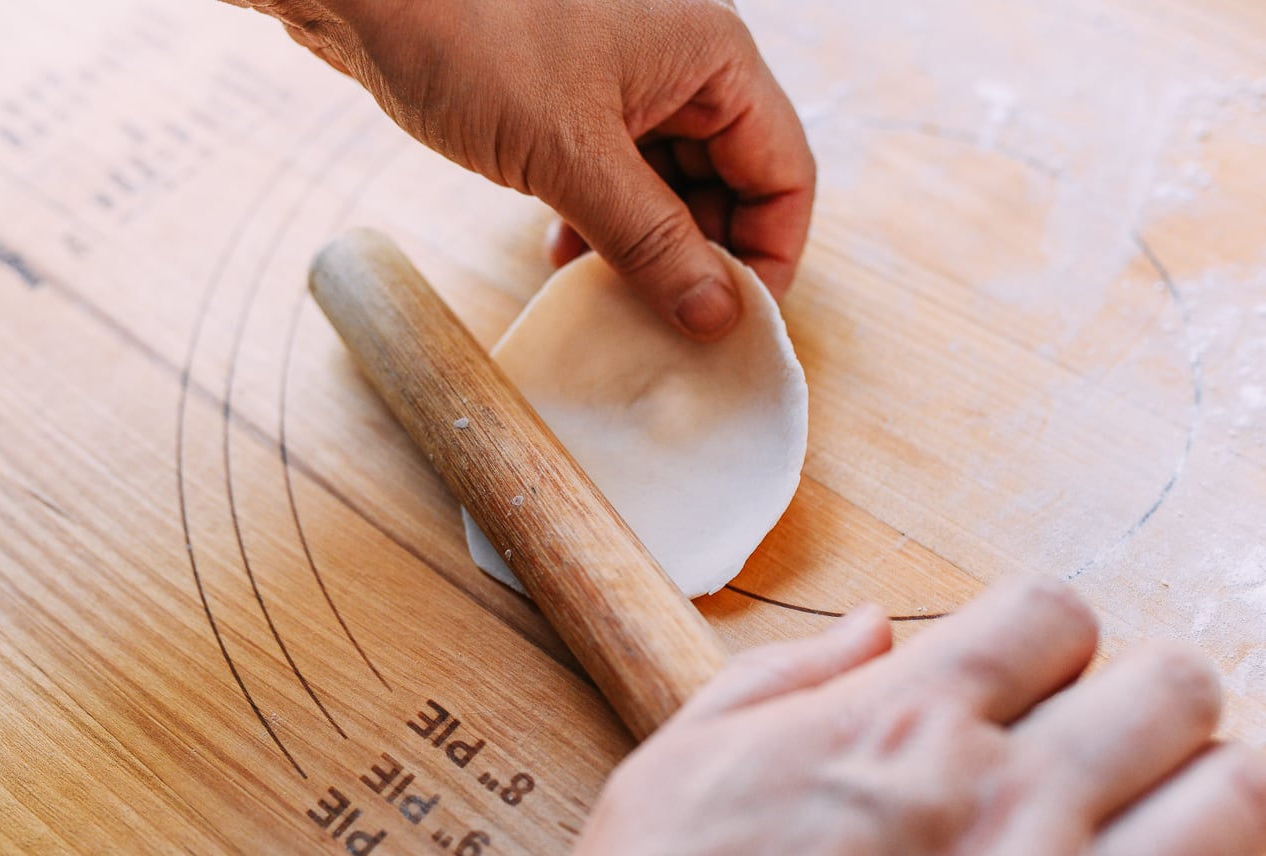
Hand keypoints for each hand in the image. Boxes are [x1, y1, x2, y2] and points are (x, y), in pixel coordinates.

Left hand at [229, 0, 815, 339]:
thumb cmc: (470, 37)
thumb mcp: (571, 158)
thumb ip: (652, 242)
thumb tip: (719, 318)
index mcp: (714, 59)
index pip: (784, 174)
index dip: (768, 257)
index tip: (733, 326)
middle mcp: (683, 66)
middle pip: (732, 185)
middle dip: (702, 259)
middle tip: (668, 325)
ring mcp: (628, 83)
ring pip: (670, 187)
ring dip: (647, 249)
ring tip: (611, 299)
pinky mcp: (576, 101)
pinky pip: (617, 176)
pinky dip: (604, 223)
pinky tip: (566, 255)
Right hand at [575, 578, 1265, 854]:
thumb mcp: (685, 764)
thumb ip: (786, 677)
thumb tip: (871, 627)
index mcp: (903, 729)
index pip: (1054, 612)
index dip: (1049, 629)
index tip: (1029, 665)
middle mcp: (1003, 804)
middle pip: (1173, 687)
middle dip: (1150, 696)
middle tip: (1108, 733)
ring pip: (1239, 800)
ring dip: (1209, 791)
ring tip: (1156, 811)